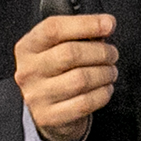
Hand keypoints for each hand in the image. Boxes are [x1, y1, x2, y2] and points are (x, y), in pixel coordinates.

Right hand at [16, 13, 117, 140]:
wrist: (46, 110)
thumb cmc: (57, 72)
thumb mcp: (58, 48)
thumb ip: (79, 34)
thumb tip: (106, 24)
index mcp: (27, 47)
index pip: (53, 29)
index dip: (85, 24)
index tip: (108, 24)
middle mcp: (28, 71)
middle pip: (70, 53)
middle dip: (100, 52)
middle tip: (112, 54)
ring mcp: (36, 96)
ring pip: (80, 79)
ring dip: (104, 73)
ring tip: (110, 71)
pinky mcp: (49, 116)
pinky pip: (85, 103)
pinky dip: (102, 94)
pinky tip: (105, 88)